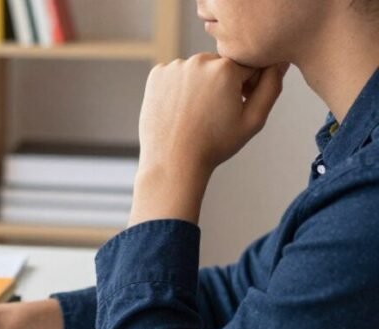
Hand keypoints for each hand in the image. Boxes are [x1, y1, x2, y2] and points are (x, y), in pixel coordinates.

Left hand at [130, 54, 286, 223]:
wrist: (172, 161)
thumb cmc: (215, 144)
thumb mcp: (253, 120)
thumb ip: (272, 86)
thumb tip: (280, 61)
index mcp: (226, 68)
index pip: (249, 65)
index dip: (248, 86)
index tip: (237, 106)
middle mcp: (199, 60)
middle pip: (221, 64)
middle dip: (223, 82)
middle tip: (215, 113)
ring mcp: (174, 66)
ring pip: (198, 69)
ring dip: (201, 83)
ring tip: (196, 113)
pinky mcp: (156, 75)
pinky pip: (176, 74)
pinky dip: (179, 87)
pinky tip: (179, 109)